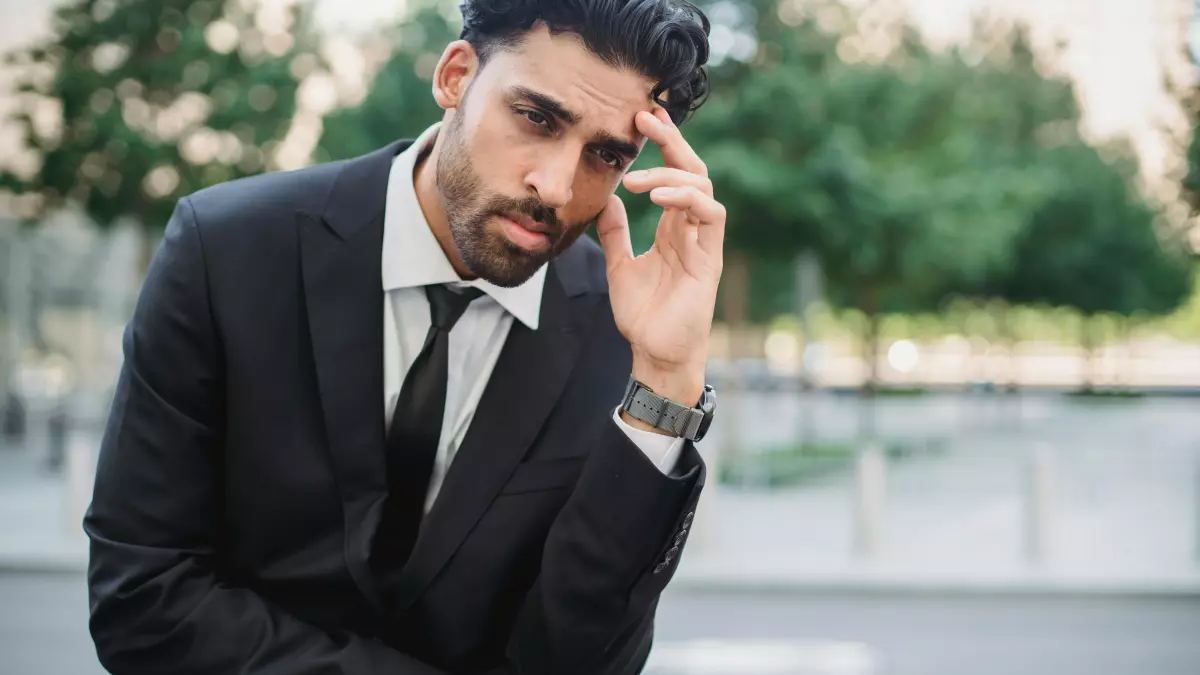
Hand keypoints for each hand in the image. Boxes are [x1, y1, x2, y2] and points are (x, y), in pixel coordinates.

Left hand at [596, 108, 724, 406]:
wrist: (655, 354)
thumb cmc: (643, 316)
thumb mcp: (619, 265)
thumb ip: (615, 233)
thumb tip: (606, 198)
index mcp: (674, 228)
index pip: (675, 175)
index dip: (663, 145)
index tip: (641, 118)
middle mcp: (692, 229)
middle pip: (693, 171)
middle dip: (672, 141)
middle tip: (645, 118)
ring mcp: (704, 243)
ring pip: (702, 187)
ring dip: (670, 174)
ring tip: (635, 179)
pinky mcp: (710, 259)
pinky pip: (710, 215)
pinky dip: (686, 199)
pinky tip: (658, 198)